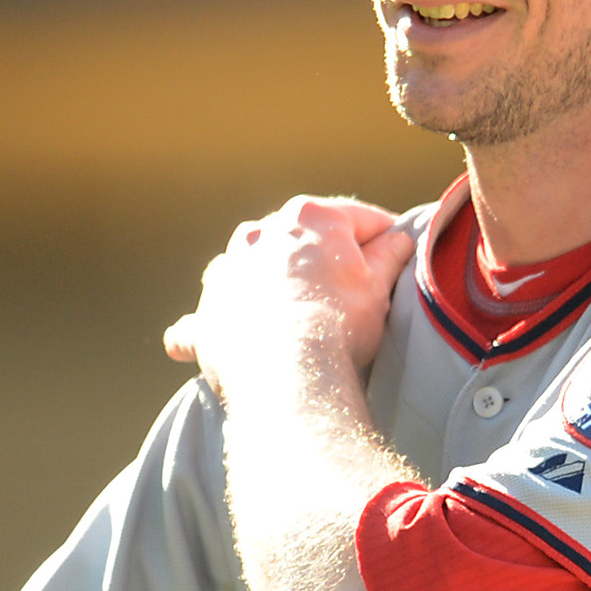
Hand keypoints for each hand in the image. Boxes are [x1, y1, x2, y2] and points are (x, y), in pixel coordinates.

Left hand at [164, 195, 414, 400]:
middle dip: (318, 261)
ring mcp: (227, 273)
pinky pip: (196, 324)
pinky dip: (201, 330)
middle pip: (297, 241)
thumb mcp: (377, 287)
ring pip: (245, 269)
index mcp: (307, 217)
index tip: (395, 257)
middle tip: (344, 296)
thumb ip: (389, 256)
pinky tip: (191, 343)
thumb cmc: (339, 325)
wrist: (288, 373)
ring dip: (261, 283)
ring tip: (281, 314)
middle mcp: (259, 234)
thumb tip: (400, 239)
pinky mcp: (206, 318)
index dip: (383, 238)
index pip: (358, 219)